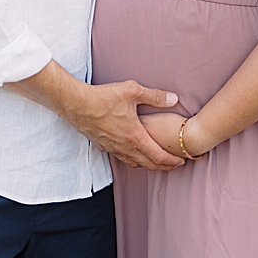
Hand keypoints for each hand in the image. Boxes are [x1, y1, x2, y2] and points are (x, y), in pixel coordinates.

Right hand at [65, 80, 185, 170]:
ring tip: (157, 162)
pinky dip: (132, 160)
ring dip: (147, 165)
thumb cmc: (104, 97)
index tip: (182, 161)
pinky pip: (121, 158)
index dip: (171, 161)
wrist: (76, 104)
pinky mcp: (103, 145)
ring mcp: (112, 148)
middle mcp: (124, 146)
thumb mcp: (133, 91)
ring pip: (133, 163)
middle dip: (163, 167)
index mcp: (134, 136)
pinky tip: (133, 154)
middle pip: (147, 164)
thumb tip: (174, 99)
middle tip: (174, 166)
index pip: (157, 156)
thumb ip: (155, 96)